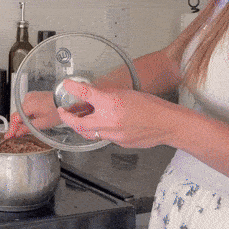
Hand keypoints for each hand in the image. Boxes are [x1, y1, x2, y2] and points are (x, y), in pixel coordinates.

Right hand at [5, 91, 61, 137]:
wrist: (66, 100)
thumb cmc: (57, 111)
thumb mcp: (43, 123)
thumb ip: (28, 128)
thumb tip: (17, 133)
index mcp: (30, 104)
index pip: (15, 118)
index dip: (11, 128)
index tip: (9, 136)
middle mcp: (28, 98)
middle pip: (18, 114)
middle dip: (18, 125)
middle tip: (18, 135)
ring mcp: (31, 95)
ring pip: (22, 111)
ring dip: (23, 119)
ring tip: (28, 128)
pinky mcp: (35, 95)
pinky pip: (27, 106)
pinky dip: (27, 113)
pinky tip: (32, 119)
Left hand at [57, 79, 177, 147]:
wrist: (165, 124)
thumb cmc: (150, 105)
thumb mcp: (126, 92)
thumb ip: (107, 93)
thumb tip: (93, 92)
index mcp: (111, 103)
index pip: (86, 93)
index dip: (72, 88)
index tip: (66, 84)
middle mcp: (108, 120)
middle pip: (78, 123)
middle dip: (67, 117)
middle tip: (63, 111)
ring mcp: (112, 135)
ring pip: (89, 133)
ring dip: (81, 125)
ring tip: (78, 119)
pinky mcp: (117, 143)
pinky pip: (103, 137)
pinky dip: (100, 130)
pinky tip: (104, 124)